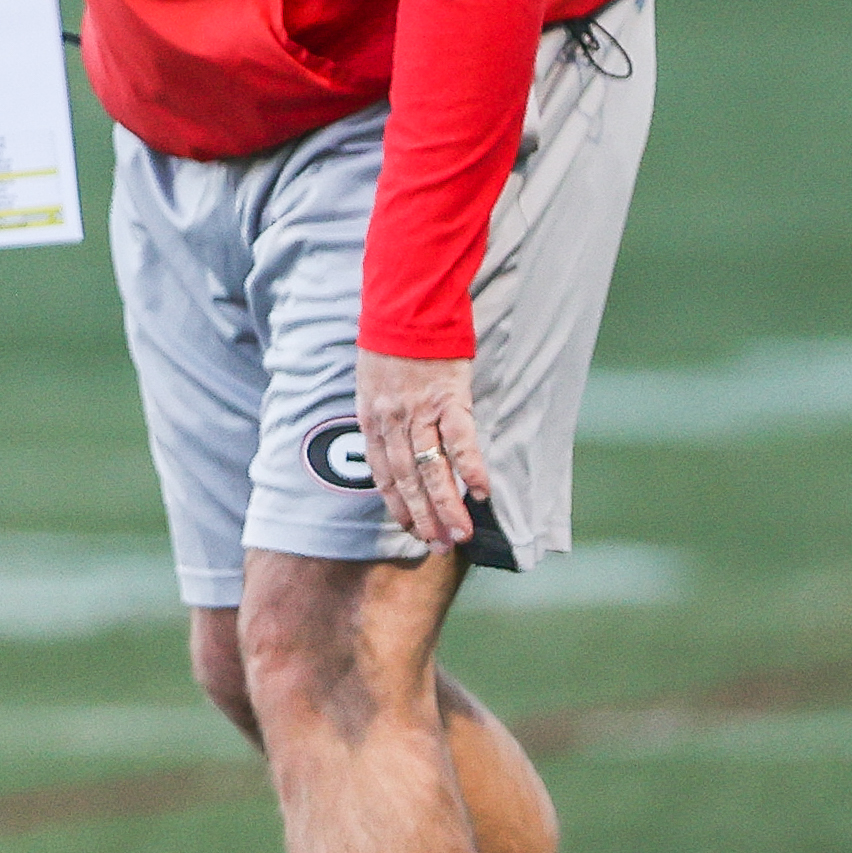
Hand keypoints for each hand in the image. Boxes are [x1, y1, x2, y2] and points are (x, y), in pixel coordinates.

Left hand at [354, 348, 487, 550]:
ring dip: (446, 505)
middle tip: (438, 547)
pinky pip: (459, 440)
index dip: (397, 506)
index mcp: (370, 419)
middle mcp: (391, 421)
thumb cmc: (392, 344)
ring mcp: (418, 412)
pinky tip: (481, 493)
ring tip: (459, 534)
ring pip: (430, 468)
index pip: (382, 474)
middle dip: (422, 517)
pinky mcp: (447, 397)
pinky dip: (471, 468)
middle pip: (406, 479)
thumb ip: (384, 417)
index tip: (412, 530)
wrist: (406, 306)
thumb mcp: (373, 382)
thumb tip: (398, 447)